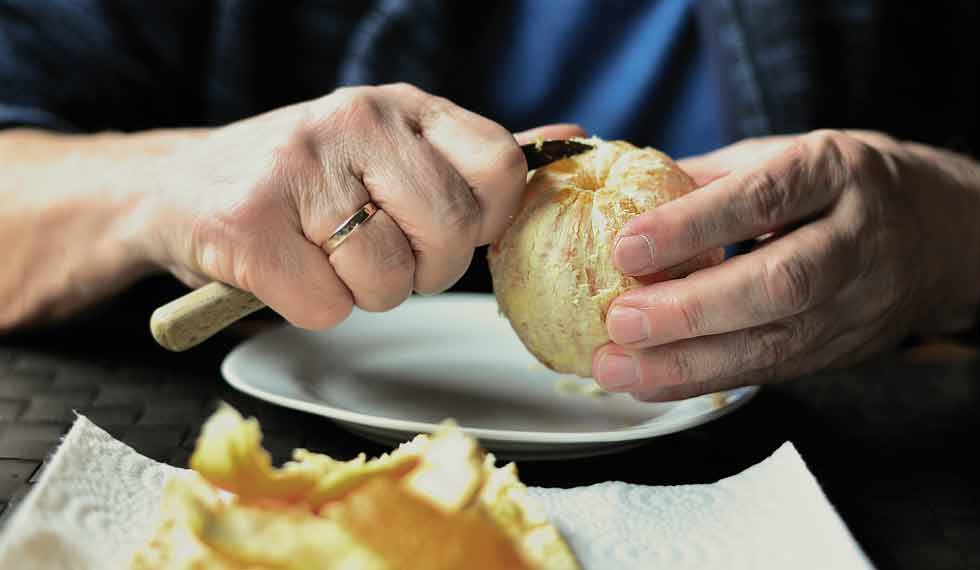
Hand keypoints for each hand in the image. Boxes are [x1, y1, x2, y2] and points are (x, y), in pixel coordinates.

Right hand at [133, 83, 582, 328]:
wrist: (179, 188)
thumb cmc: (305, 184)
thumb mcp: (393, 153)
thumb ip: (476, 159)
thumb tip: (574, 142)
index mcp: (402, 106)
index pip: (501, 167)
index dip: (481, 220)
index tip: (438, 228)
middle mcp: (354, 119)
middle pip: (450, 234)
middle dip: (421, 269)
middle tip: (377, 253)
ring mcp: (297, 166)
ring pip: (388, 280)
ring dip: (361, 293)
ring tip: (322, 256)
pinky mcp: (247, 222)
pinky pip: (326, 306)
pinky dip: (310, 308)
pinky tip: (284, 270)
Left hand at [592, 129, 979, 399]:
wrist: (951, 236)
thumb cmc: (852, 185)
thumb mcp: (796, 153)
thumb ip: (717, 176)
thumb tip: (628, 193)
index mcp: (838, 171)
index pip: (764, 198)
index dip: (693, 225)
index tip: (626, 247)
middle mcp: (857, 238)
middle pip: (778, 282)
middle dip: (692, 310)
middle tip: (620, 321)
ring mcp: (860, 302)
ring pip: (777, 341)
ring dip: (689, 363)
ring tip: (618, 368)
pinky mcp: (848, 349)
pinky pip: (775, 371)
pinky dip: (709, 381)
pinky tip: (653, 383)